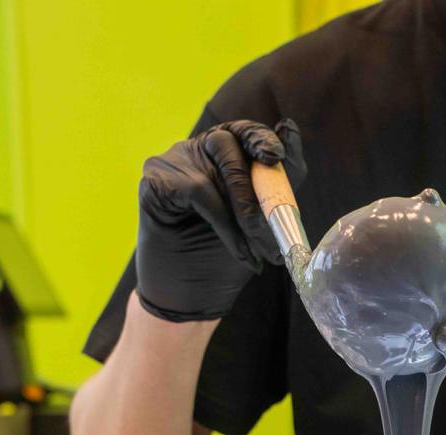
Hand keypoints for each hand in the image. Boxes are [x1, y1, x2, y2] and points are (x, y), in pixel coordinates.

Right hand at [136, 118, 305, 321]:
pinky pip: (197, 190)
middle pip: (230, 145)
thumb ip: (278, 181)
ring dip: (244, 214)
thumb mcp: (261, 218)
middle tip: (273, 231)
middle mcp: (196, 150)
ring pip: (216, 169)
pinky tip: (236, 251)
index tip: (275, 155)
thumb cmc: (225, 255)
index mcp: (222, 154)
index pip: (243, 131)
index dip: (260, 138)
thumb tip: (290, 128)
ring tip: (257, 252)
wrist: (189, 296)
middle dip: (256, 192)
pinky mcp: (154, 179)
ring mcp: (173, 161)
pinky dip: (223, 223)